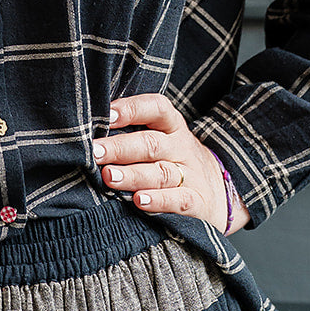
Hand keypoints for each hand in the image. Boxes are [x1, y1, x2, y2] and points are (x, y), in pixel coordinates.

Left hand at [92, 93, 249, 233]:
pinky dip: (158, 201)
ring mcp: (191, 175)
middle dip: (120, 148)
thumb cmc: (173, 159)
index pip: (156, 108)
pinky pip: (178, 200)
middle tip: (95, 152)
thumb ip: (132, 131)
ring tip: (109, 177)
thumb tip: (87, 127)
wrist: (222, 190)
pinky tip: (139, 201)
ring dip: (133, 175)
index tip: (107, 115)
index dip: (132, 109)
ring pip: (161, 173)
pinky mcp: (196, 202)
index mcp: (172, 126)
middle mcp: (181, 148)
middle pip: (151, 144)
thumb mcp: (162, 138)